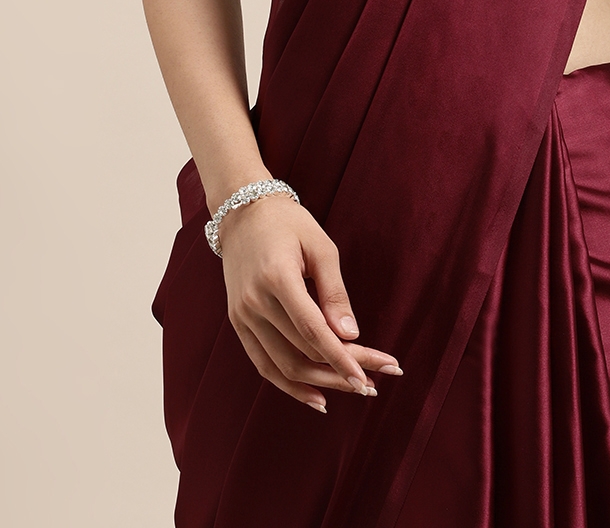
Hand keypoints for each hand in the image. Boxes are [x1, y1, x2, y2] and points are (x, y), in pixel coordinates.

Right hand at [218, 192, 402, 413]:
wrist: (242, 213)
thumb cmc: (289, 224)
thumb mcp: (321, 247)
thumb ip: (335, 292)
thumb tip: (351, 335)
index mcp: (277, 278)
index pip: (313, 331)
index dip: (340, 358)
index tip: (366, 377)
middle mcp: (254, 302)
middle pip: (301, 351)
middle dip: (339, 371)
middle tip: (372, 384)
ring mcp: (242, 315)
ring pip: (282, 366)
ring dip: (319, 384)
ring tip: (351, 390)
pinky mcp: (238, 323)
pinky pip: (263, 363)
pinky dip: (289, 384)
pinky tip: (316, 396)